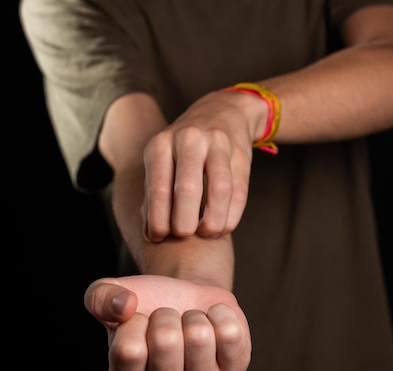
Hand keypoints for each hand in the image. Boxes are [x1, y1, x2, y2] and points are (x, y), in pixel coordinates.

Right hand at [84, 275, 251, 370]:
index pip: (129, 350)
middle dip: (167, 315)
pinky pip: (230, 333)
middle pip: (166, 341)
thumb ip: (101, 298)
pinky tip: (211, 322)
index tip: (140, 319)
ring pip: (199, 336)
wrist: (186, 296)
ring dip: (193, 316)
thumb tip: (125, 306)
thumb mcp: (109, 293)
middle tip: (168, 320)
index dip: (135, 320)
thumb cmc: (145, 302)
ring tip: (189, 322)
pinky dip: (220, 313)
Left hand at [142, 91, 265, 241]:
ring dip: (212, 222)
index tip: (159, 237)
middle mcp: (189, 140)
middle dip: (184, 223)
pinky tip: (222, 227)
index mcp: (161, 144)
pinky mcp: (242, 154)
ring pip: (219, 190)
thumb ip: (154, 195)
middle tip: (183, 236)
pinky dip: (231, 216)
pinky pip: (239, 192)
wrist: (221, 112)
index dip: (158, 219)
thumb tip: (150, 234)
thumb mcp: (162, 161)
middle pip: (188, 190)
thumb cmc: (182, 149)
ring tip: (206, 234)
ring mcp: (218, 144)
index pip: (159, 188)